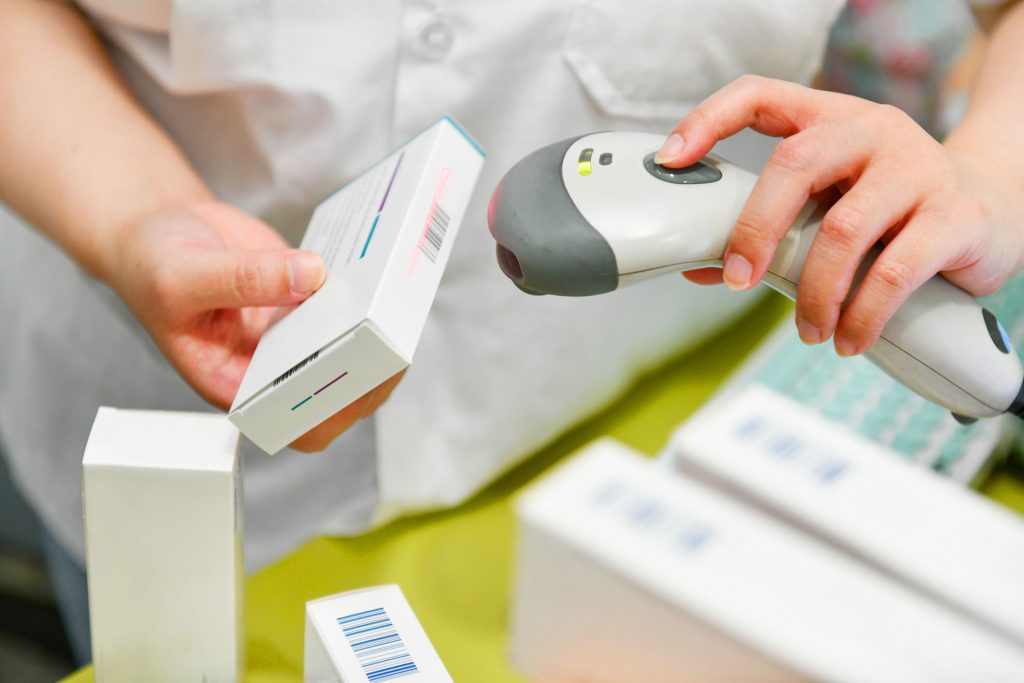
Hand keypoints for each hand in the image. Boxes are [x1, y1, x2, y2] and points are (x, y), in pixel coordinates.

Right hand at [104, 201, 401, 451]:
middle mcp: (270, 366)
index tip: (355, 382)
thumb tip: (310, 276)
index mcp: (234, 382)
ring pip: (348, 352)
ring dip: (375, 333)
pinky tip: (376, 270)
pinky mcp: (307, 302)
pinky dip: (365, 295)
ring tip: (392, 302)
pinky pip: (346, 307)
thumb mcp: (182, 275)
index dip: (329, 413)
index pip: (292, 421)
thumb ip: (241, 278)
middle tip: (389, 339)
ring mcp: (293, 335)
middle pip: (333, 394)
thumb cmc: (152, 267)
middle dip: (368, 376)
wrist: (158, 231)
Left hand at [655, 75, 1023, 355]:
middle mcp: (872, 132)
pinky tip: (849, 339)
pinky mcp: (955, 215)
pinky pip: (895, 271)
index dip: (709, 119)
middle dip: (755, 228)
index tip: (671, 159)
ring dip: (814, 292)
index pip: (760, 95)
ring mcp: (917, 168)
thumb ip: (772, 230)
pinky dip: (862, 314)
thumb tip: (701, 269)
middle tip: (739, 280)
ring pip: (844, 228)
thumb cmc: (892, 209)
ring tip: (808, 331)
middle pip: (795, 161)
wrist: (994, 209)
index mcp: (830, 120)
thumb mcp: (829, 205)